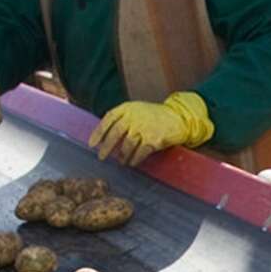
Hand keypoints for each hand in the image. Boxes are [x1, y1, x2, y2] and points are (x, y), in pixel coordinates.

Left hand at [91, 92, 213, 165]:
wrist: (179, 117)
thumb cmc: (156, 116)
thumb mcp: (137, 110)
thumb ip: (123, 119)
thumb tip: (106, 138)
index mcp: (128, 108)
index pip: (108, 120)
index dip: (98, 133)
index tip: (92, 144)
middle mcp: (134, 116)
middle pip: (115, 133)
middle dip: (106, 148)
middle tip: (101, 157)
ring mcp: (144, 128)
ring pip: (126, 146)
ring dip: (122, 156)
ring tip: (121, 162)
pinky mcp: (153, 139)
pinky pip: (139, 153)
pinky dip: (134, 160)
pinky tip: (132, 163)